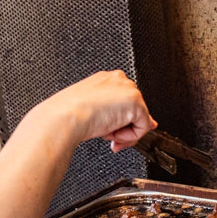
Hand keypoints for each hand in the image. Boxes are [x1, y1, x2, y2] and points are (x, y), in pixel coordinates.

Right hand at [37, 70, 155, 151]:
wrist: (65, 117)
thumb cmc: (70, 114)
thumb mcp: (99, 113)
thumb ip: (123, 115)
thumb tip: (151, 123)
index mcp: (106, 80)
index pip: (124, 101)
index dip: (119, 120)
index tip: (111, 131)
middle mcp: (119, 80)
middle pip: (133, 111)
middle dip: (121, 128)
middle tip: (105, 134)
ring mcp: (129, 90)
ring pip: (139, 120)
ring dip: (123, 133)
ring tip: (105, 133)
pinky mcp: (136, 102)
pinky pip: (143, 127)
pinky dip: (129, 137)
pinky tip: (112, 133)